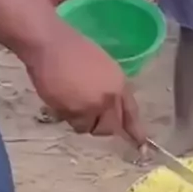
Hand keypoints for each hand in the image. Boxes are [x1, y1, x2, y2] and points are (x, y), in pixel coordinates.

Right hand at [24, 19, 145, 144]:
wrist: (51, 45)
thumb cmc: (75, 49)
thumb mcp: (103, 67)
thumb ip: (109, 89)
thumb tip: (108, 109)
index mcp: (119, 84)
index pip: (131, 113)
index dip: (136, 130)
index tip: (141, 145)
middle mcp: (107, 99)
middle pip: (109, 128)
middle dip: (101, 126)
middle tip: (91, 116)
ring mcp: (88, 107)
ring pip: (87, 128)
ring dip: (81, 120)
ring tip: (72, 101)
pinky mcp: (68, 112)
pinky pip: (69, 122)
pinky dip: (65, 115)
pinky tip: (60, 98)